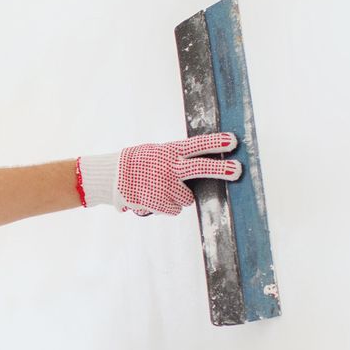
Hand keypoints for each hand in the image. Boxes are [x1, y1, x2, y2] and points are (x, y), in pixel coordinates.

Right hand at [76, 135, 239, 215]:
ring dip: (176, 196)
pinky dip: (166, 205)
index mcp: (169, 151)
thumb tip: (199, 161)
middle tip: (238, 170)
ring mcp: (164, 185)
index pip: (197, 146)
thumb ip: (175, 156)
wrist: (110, 178)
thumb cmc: (136, 163)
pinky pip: (174, 208)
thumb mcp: (156, 152)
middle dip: (223, 169)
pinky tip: (152, 196)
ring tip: (159, 188)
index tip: (233, 141)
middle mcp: (169, 167)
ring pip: (186, 197)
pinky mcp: (159, 202)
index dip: (216, 144)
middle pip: (202, 168)